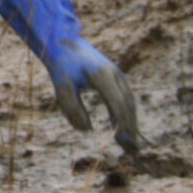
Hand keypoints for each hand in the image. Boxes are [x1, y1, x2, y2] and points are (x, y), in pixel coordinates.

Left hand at [0, 0, 142, 151]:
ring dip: (130, 124)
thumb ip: (72, 109)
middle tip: (131, 152)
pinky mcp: (116, 77)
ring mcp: (117, 74)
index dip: (122, 126)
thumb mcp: (61, 86)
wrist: (63, 40)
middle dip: (130, 129)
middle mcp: (115, 74)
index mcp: (103, 75)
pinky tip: (121, 129)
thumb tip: (87, 130)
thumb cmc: (61, 63)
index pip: (118, 105)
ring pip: (129, 103)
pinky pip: (125, 99)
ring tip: (130, 146)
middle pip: (128, 106)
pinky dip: (126, 115)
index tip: (123, 143)